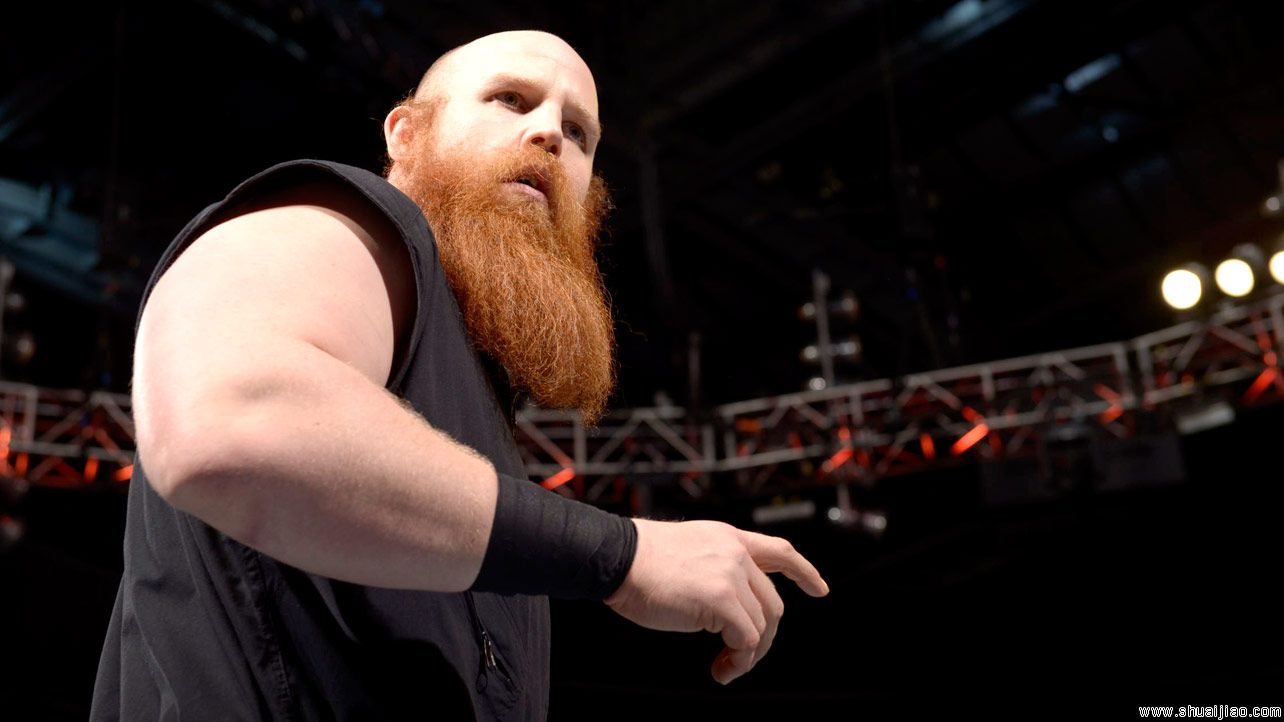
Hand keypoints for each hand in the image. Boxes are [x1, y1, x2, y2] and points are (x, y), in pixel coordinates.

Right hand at [603, 518, 828, 684]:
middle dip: (764, 636)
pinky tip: (720, 669)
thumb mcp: (688, 552)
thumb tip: (730, 610)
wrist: (616, 556)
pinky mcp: (722, 600)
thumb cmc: (638, 562)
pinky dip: (739, 661)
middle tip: (739, 658)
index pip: (778, 550)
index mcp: (728, 538)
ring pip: (762, 625)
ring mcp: (731, 575)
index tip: (819, 590)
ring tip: (726, 667)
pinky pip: (746, 640)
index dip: (803, 571)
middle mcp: (736, 553)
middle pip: (772, 602)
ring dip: (748, 654)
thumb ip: (714, 568)